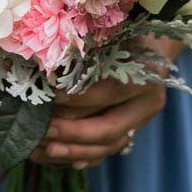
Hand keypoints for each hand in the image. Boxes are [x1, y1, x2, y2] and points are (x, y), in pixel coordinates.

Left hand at [31, 37, 183, 168]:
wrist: (151, 45)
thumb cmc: (124, 34)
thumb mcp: (110, 37)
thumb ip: (87, 55)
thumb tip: (48, 75)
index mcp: (148, 76)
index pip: (113, 93)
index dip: (81, 99)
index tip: (50, 96)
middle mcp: (148, 104)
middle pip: (110, 129)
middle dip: (72, 133)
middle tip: (41, 130)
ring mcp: (141, 122)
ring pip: (107, 147)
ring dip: (71, 151)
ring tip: (39, 150)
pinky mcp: (131, 133)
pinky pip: (103, 153)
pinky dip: (77, 156)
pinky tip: (52, 157)